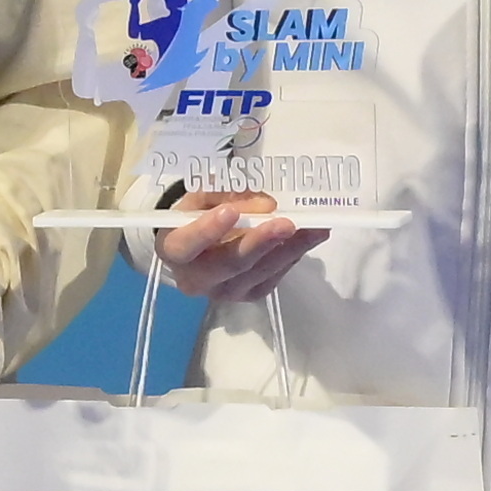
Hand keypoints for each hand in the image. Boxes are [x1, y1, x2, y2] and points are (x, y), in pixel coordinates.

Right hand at [151, 187, 330, 299]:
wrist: (196, 248)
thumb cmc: (195, 216)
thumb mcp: (201, 196)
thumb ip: (225, 194)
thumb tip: (266, 205)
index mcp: (174, 251)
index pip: (186, 244)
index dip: (207, 230)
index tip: (231, 211)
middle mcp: (196, 280)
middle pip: (230, 264)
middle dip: (261, 242)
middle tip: (287, 224)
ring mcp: (225, 292)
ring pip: (259, 273)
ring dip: (289, 249)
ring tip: (316, 228)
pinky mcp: (249, 295)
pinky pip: (273, 278)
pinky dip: (292, 256)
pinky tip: (308, 239)